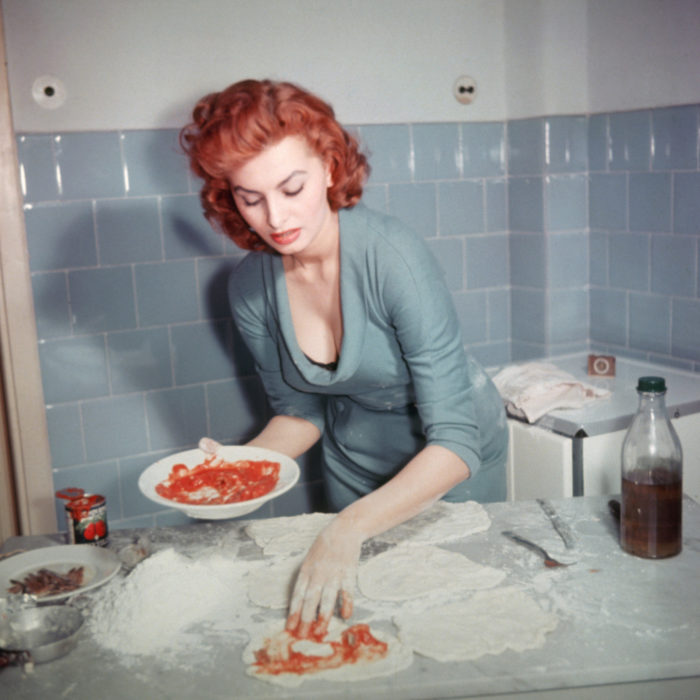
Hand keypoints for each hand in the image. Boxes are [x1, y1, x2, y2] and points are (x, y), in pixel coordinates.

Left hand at [286, 515, 363, 638]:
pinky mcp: (349, 572)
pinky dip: (347, 603)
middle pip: (310, 599)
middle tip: (302, 636)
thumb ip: (307, 577)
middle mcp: (318, 572)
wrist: (345, 529)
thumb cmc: (325, 545)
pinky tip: (345, 616)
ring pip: (327, 598)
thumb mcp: (310, 558)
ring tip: (320, 631)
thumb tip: (302, 600)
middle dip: (305, 619)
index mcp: (306, 569)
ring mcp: (334, 573)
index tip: (289, 627)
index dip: (293, 611)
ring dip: (323, 616)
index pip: (297, 594)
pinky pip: (347, 591)